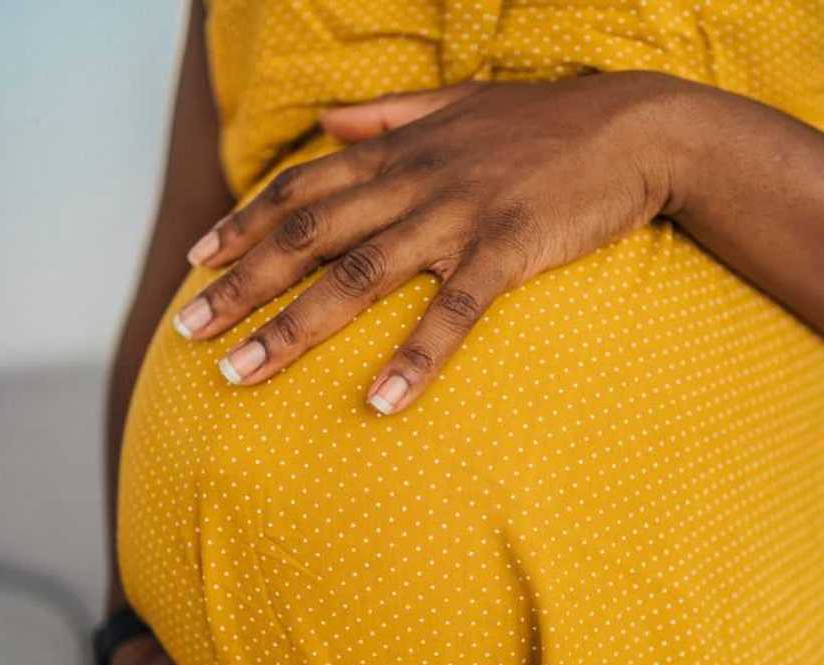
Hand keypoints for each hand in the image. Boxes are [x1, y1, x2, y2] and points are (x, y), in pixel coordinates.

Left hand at [172, 71, 682, 413]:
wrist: (636, 129)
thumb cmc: (546, 122)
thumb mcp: (458, 102)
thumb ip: (388, 114)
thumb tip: (328, 120)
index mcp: (400, 149)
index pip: (303, 189)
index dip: (244, 224)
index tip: (197, 261)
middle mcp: (415, 181)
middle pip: (308, 238)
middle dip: (240, 285)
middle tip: (188, 331)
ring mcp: (458, 216)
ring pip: (358, 277)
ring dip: (293, 328)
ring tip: (242, 374)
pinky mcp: (507, 250)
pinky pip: (452, 311)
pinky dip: (415, 357)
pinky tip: (381, 403)